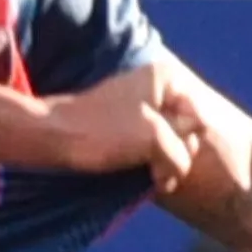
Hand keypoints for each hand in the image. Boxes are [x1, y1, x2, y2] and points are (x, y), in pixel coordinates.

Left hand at [41, 63, 207, 192]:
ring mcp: (140, 107)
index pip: (198, 119)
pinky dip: (149, 163)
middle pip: (185, 130)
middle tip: (153, 164)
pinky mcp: (125, 126)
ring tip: (146, 173)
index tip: (159, 147)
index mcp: (165, 78)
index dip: (183, 141)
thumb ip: (182, 149)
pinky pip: (151, 148)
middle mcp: (155, 87)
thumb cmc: (103, 132)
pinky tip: (139, 173)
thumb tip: (180, 167)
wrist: (53, 139)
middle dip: (174, 153)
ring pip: (169, 143)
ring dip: (162, 163)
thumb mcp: (155, 138)